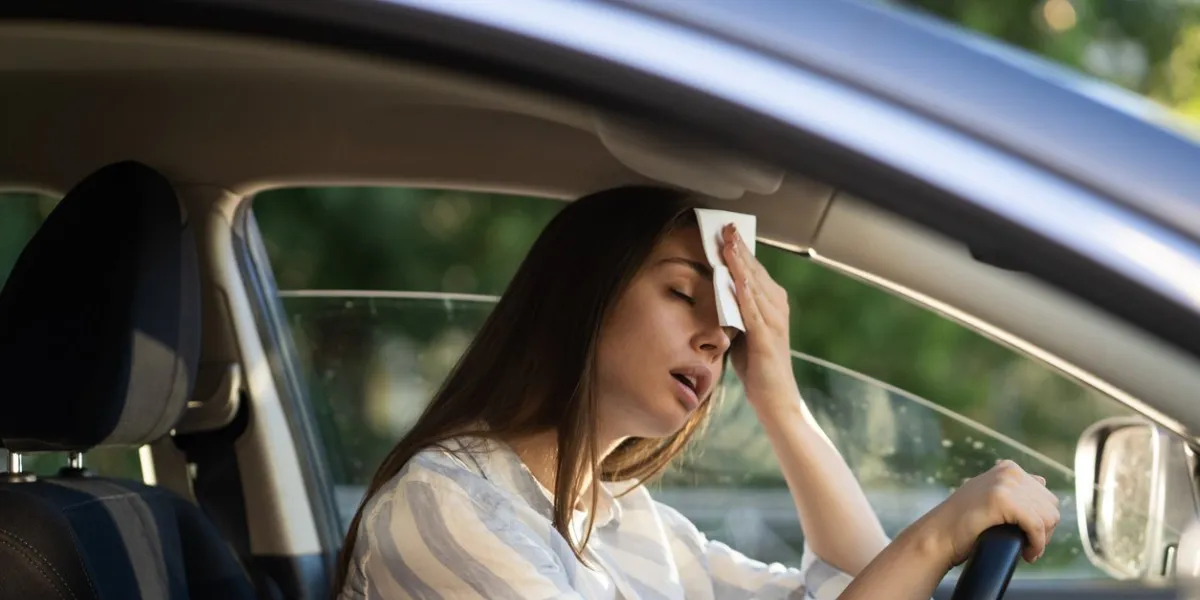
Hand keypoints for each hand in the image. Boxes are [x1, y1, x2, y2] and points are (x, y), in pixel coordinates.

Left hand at [720, 224, 794, 407]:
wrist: (776, 400)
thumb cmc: (758, 367)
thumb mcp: (743, 332)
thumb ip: (734, 311)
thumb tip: (716, 291)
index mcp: (772, 304)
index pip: (754, 271)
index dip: (741, 250)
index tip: (727, 230)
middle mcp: (777, 308)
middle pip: (755, 271)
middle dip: (740, 248)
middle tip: (726, 226)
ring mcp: (774, 322)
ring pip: (755, 285)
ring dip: (741, 263)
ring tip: (728, 243)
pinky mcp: (767, 338)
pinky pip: (753, 310)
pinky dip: (744, 292)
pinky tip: (735, 277)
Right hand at [917, 460, 1060, 566]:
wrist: (938, 536)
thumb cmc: (962, 523)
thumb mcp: (990, 495)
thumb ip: (1013, 486)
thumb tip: (1042, 480)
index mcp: (1008, 468)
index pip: (1046, 496)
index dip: (1041, 521)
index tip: (1028, 536)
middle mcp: (1009, 471)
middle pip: (1051, 506)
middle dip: (1045, 531)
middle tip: (1028, 546)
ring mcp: (1005, 483)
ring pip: (1048, 517)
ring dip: (1042, 540)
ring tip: (1027, 550)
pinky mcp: (1003, 500)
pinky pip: (1037, 526)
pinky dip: (1037, 544)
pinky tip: (1027, 554)